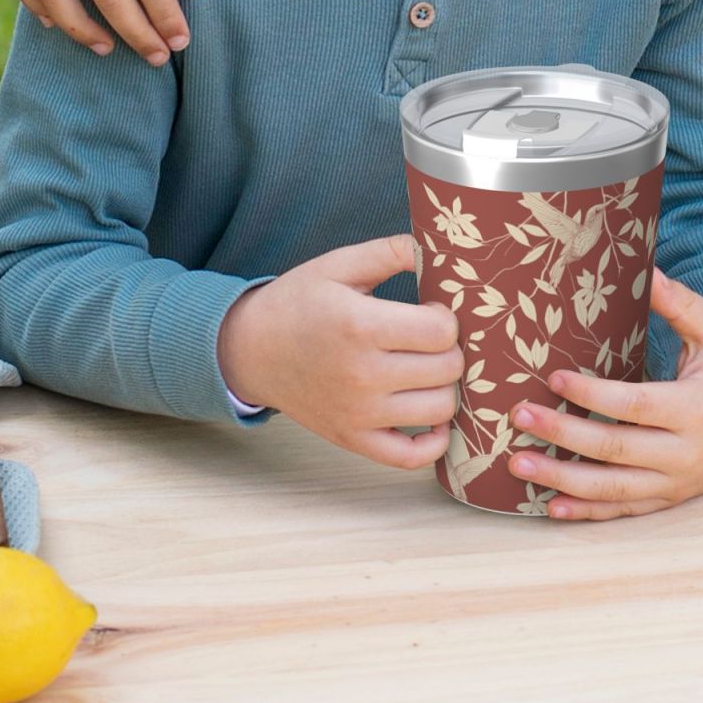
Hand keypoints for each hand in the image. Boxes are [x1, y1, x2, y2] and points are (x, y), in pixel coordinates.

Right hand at [217, 234, 463, 468]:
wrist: (250, 350)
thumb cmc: (298, 302)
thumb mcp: (340, 264)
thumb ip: (392, 250)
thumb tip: (438, 245)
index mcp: (361, 326)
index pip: (441, 332)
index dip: (448, 317)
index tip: (434, 310)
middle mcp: (362, 375)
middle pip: (447, 369)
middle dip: (452, 348)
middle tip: (433, 338)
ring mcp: (358, 414)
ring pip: (440, 410)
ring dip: (447, 387)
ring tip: (430, 368)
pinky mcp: (353, 439)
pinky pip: (410, 458)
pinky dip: (434, 442)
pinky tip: (431, 415)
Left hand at [504, 268, 702, 519]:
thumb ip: (681, 305)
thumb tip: (648, 270)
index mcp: (697, 407)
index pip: (635, 405)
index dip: (593, 395)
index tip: (554, 378)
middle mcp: (686, 452)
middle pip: (615, 449)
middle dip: (562, 434)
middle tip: (519, 416)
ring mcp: (677, 481)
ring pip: (613, 489)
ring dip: (561, 480)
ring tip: (517, 464)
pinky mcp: (670, 498)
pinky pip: (624, 511)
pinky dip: (587, 513)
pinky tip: (552, 507)